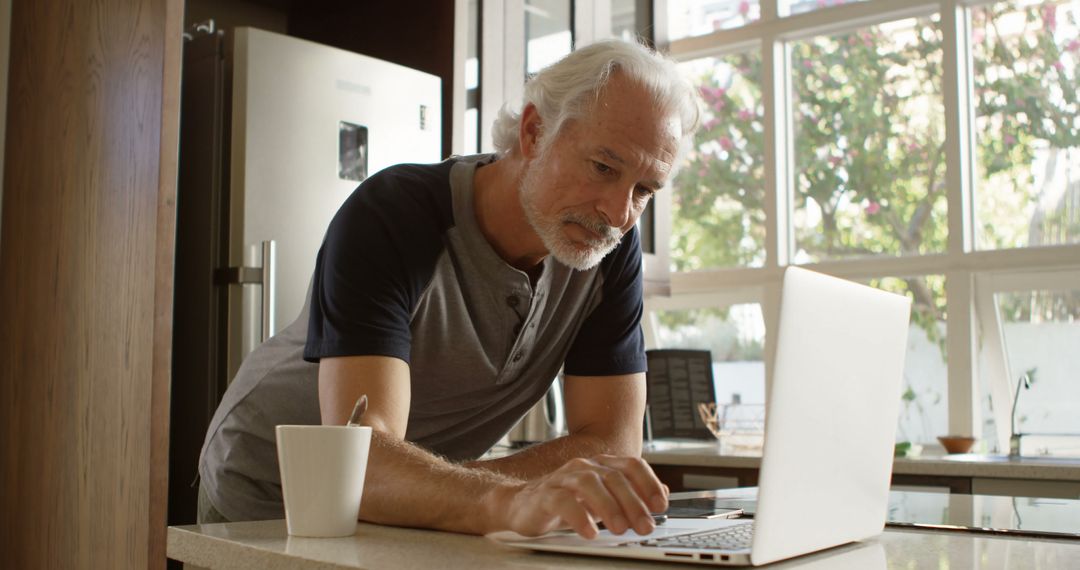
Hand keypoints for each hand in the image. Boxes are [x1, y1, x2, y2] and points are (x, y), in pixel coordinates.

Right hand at [490, 455, 668, 538]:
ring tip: (619, 529)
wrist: (520, 504)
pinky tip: (589, 532)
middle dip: (633, 502)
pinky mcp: (544, 495)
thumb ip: (631, 494)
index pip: (631, 465)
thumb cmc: (565, 501)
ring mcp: (563, 478)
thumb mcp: (603, 498)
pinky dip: (579, 517)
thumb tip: (664, 492)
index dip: (648, 483)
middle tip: (644, 526)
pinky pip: (563, 501)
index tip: (660, 506)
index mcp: (601, 466)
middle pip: (614, 477)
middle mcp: (584, 467)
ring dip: (608, 507)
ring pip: (589, 484)